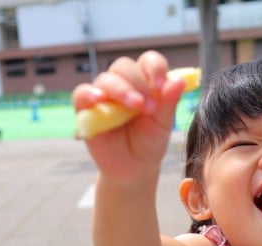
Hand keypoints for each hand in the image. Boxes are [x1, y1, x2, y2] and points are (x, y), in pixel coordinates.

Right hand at [72, 51, 185, 182]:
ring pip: (106, 79)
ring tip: (134, 107)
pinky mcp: (85, 110)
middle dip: (138, 83)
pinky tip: (99, 99)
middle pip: (124, 66)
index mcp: (144, 83)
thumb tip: (179, 81)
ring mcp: (103, 96)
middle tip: (149, 108)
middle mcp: (123, 85)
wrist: (133, 169)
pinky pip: (81, 94)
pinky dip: (89, 94)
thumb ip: (169, 103)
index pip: (148, 61)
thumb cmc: (149, 143)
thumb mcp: (163, 125)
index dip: (155, 68)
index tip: (161, 84)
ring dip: (121, 89)